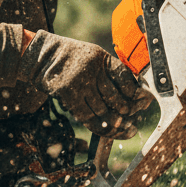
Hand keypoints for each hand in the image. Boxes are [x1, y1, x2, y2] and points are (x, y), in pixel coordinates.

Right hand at [19, 30, 150, 138]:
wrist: (41, 56)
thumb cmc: (69, 58)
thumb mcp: (91, 56)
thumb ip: (107, 71)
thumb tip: (131, 93)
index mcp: (101, 58)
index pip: (125, 77)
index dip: (136, 92)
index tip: (144, 101)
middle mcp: (92, 69)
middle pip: (116, 96)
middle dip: (127, 111)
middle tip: (133, 119)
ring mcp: (80, 82)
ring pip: (103, 109)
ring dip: (114, 122)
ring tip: (123, 128)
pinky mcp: (68, 93)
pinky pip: (87, 116)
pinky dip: (99, 125)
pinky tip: (108, 130)